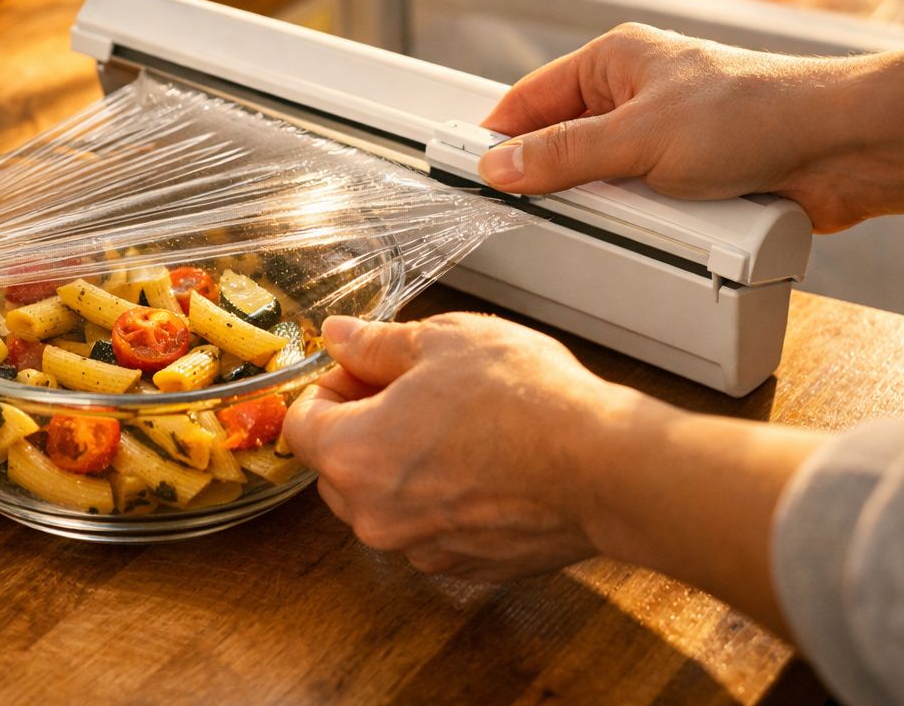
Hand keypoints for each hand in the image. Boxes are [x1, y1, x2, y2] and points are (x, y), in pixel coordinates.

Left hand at [285, 312, 823, 632]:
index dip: (330, 387)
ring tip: (458, 423)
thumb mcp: (441, 342)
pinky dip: (442, 498)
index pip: (300, 425)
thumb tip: (339, 336)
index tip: (367, 369)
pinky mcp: (464, 566)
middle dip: (363, 425)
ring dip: (403, 463)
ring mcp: (420, 548)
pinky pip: (429, 526)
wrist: (604, 466)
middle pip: (337, 467)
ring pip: (384, 499)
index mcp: (353, 457)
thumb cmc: (526, 401)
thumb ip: (376, 344)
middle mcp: (375, 516)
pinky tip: (485, 461)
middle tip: (415, 388)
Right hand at [474, 19, 903, 231]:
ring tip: (605, 218)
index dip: (496, 137)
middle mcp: (635, 92)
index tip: (465, 173)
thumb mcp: (641, 139)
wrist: (845, 149)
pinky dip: (639, 221)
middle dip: (551, 179)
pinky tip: (644, 232)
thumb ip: (564, 157)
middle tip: (525, 211)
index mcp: (615, 59)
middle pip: (560, 143)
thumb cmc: (756, 113)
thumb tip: (500, 167)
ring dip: (603, 205)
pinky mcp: (691, 176)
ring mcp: (662, 136)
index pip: (528, 99)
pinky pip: (640, 203)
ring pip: (600, 179)